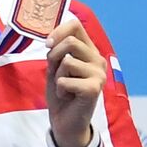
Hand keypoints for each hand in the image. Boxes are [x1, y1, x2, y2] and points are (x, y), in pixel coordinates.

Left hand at [44, 19, 104, 146]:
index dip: (58, 31)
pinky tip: (67, 96)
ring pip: (67, 61)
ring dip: (57, 76)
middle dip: (54, 57)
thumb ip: (56, 51)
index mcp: (89, 51)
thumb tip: (50, 37)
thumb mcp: (55, 67)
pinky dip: (59, 89)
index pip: (76, 26)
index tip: (47, 44)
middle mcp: (98, 60)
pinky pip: (65, 80)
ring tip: (65, 87)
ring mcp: (99, 74)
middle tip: (56, 73)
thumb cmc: (61, 92)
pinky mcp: (94, 88)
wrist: (65, 120)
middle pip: (70, 42)